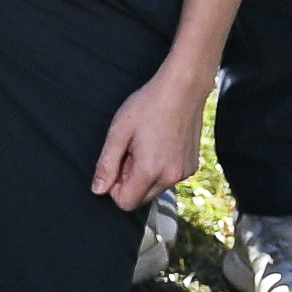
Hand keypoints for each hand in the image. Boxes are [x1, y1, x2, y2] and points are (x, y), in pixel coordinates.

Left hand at [89, 64, 201, 213]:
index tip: (117, 162)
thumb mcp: (118, 132)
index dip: (115, 187)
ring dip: (145, 174)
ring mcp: (185, 172)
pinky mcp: (192, 166)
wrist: (182, 89)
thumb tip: (98, 190)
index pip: (125, 203)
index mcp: (150, 170)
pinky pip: (169, 178)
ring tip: (146, 145)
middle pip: (141, 199)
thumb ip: (106, 164)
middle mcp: (171, 177)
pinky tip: (160, 144)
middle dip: (130, 181)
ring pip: (155, 189)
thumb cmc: (148, 105)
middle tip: (130, 151)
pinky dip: (160, 169)